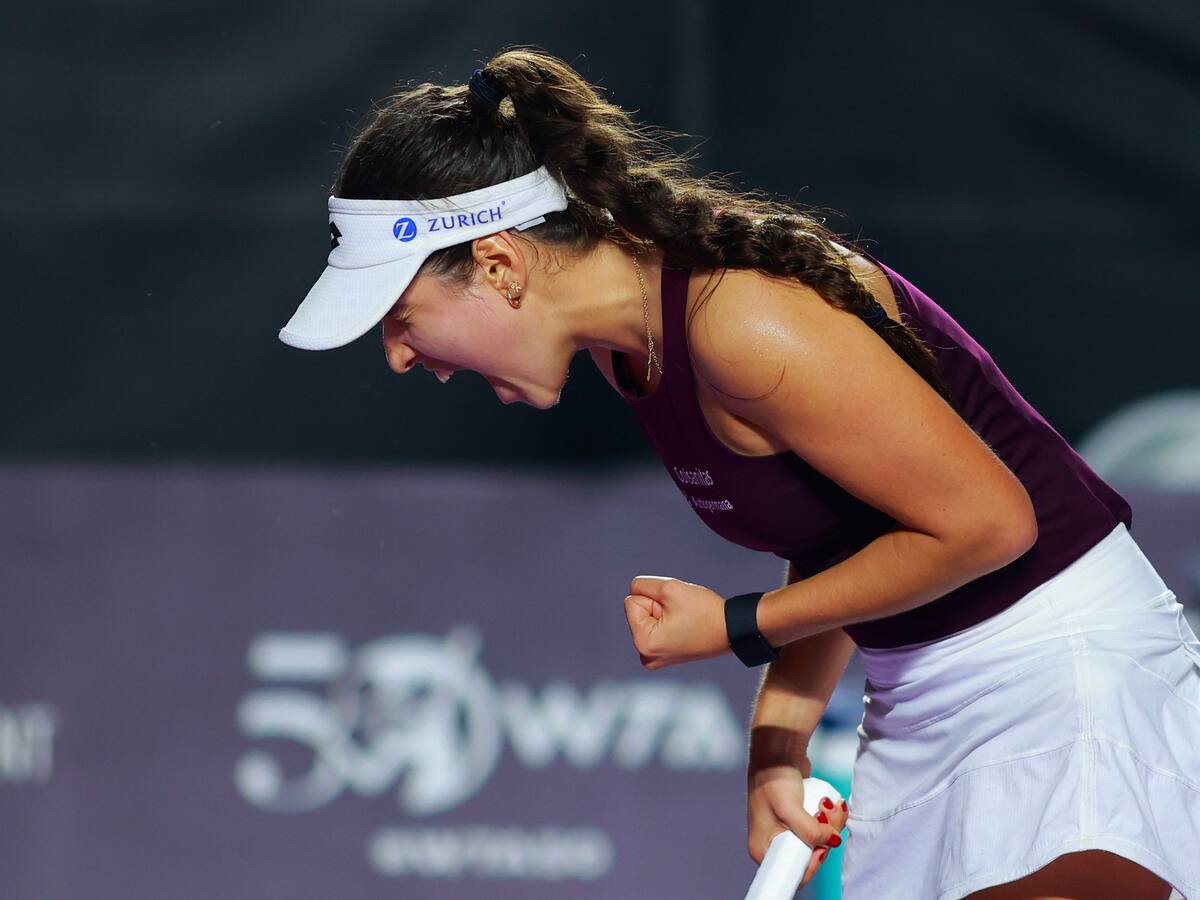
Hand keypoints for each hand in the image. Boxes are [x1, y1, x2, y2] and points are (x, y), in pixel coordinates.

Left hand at [623, 575, 729, 668]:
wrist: (732, 629)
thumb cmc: (704, 611)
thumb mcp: (669, 588)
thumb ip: (642, 585)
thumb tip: (632, 590)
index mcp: (643, 643)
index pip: (631, 601)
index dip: (654, 599)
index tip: (676, 611)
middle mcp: (645, 656)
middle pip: (637, 611)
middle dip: (658, 607)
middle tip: (683, 616)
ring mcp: (654, 658)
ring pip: (647, 617)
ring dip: (663, 613)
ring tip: (685, 622)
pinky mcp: (663, 655)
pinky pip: (655, 626)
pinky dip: (668, 622)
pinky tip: (685, 628)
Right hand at [747, 731, 847, 886]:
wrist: (777, 752)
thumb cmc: (773, 780)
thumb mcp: (789, 809)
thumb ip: (810, 831)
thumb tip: (832, 841)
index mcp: (763, 848)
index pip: (793, 871)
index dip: (813, 861)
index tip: (822, 843)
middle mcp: (774, 843)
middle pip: (810, 855)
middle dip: (826, 836)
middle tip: (827, 815)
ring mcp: (788, 830)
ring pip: (819, 840)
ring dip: (832, 824)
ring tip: (829, 804)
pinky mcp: (799, 818)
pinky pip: (820, 827)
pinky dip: (830, 817)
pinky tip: (830, 803)